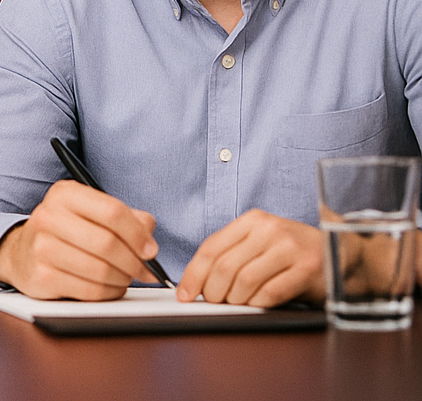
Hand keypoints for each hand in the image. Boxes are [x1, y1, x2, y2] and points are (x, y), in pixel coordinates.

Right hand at [0, 179, 160, 299]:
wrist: (21, 252)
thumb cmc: (66, 231)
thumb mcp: (92, 213)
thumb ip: (126, 218)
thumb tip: (149, 240)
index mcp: (65, 194)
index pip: (112, 211)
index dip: (138, 234)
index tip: (150, 250)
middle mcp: (49, 216)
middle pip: (107, 243)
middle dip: (134, 262)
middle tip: (144, 270)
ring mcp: (41, 247)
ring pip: (100, 270)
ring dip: (122, 279)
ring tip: (124, 277)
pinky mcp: (41, 276)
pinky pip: (89, 291)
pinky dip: (108, 293)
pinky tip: (108, 287)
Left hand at [177, 209, 321, 306]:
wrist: (340, 253)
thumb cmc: (292, 252)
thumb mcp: (260, 242)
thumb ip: (231, 254)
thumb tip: (195, 281)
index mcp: (253, 220)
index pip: (211, 248)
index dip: (193, 274)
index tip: (184, 294)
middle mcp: (270, 230)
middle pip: (225, 267)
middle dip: (213, 291)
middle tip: (214, 302)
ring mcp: (291, 248)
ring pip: (245, 281)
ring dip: (235, 300)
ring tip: (237, 303)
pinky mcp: (308, 269)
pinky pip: (270, 293)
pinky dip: (257, 304)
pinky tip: (257, 304)